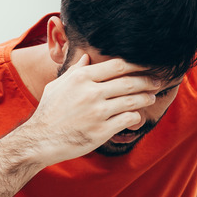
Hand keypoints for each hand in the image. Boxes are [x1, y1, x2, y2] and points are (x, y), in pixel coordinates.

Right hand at [20, 54, 158, 164]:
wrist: (40, 140)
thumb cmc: (48, 112)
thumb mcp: (58, 86)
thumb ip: (75, 71)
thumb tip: (86, 57)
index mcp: (81, 78)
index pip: (116, 65)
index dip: (136, 65)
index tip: (145, 66)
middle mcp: (91, 92)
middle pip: (128, 82)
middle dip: (146, 81)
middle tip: (156, 81)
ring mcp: (97, 112)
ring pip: (131, 101)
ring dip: (145, 98)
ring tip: (151, 97)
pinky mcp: (101, 131)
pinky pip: (127, 119)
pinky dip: (136, 117)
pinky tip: (138, 116)